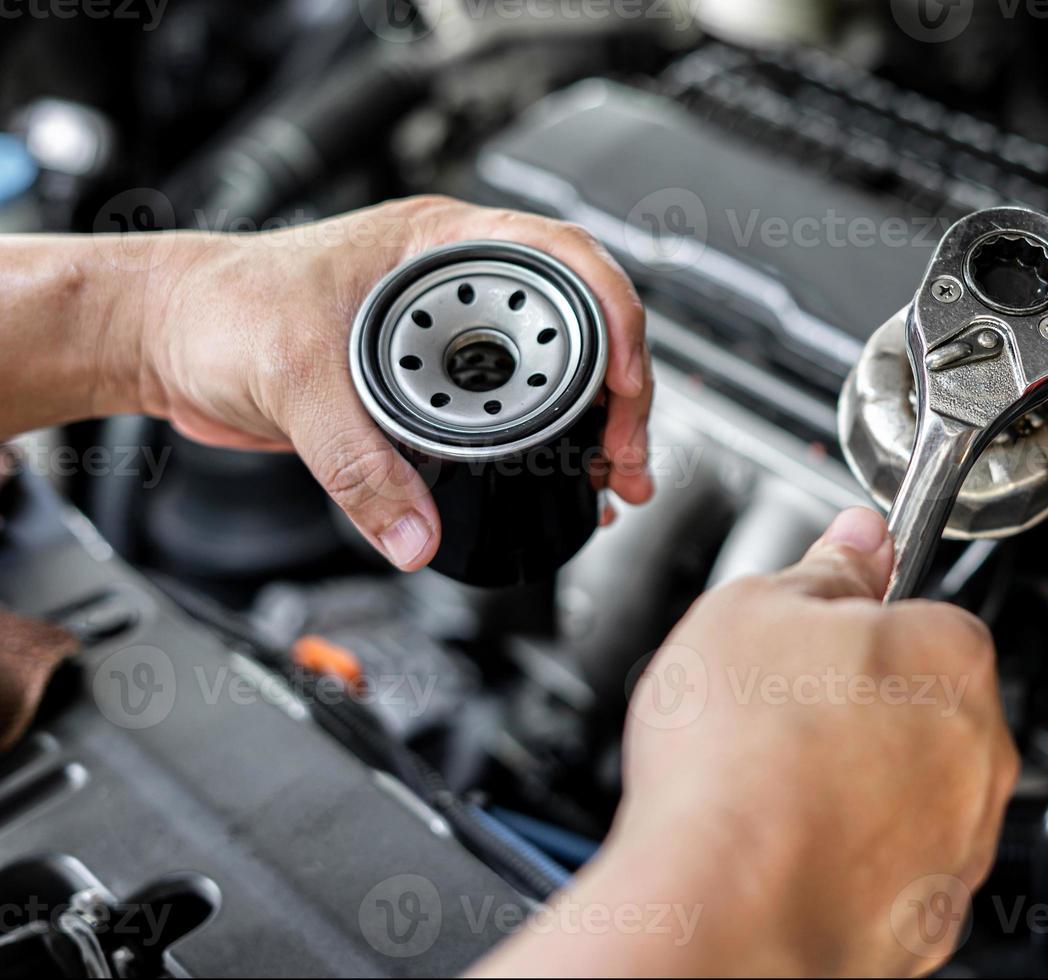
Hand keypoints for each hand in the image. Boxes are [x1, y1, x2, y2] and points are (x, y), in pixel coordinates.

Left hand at [137, 196, 652, 568]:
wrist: (166, 338)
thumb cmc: (219, 308)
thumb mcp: (296, 376)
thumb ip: (357, 462)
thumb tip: (415, 534)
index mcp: (440, 243)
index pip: (566, 263)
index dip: (615, 323)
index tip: (627, 388)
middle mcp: (456, 283)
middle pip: (578, 325)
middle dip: (621, 393)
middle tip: (627, 459)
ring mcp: (446, 334)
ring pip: (551, 373)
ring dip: (590, 428)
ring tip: (612, 482)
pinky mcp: (426, 384)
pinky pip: (507, 413)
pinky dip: (543, 450)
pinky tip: (560, 483)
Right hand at [476, 508, 1017, 977]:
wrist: (725, 908)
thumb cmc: (739, 763)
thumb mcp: (752, 610)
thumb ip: (824, 569)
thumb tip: (859, 539)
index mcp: (949, 653)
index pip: (924, 614)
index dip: (856, 626)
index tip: (813, 641)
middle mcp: (979, 748)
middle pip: (924, 703)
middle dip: (862, 705)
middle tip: (779, 715)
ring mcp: (961, 838)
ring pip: (913, 788)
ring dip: (860, 781)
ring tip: (772, 786)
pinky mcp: (933, 913)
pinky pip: (898, 862)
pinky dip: (854, 854)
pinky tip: (790, 846)